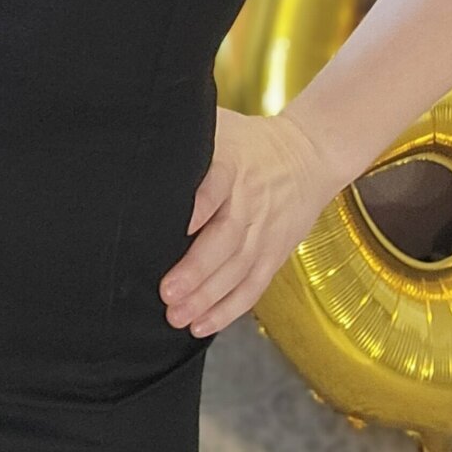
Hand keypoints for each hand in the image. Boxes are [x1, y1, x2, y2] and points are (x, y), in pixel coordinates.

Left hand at [157, 109, 345, 337]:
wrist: (309, 154)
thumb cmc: (248, 142)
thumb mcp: (220, 127)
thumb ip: (187, 138)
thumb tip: (142, 140)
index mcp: (233, 165)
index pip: (215, 187)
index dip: (198, 208)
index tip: (176, 228)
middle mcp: (251, 200)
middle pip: (227, 238)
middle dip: (196, 269)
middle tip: (166, 292)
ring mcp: (266, 230)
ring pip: (238, 269)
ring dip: (208, 297)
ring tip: (177, 316)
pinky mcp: (275, 253)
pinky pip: (253, 286)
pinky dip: (229, 309)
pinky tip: (203, 324)